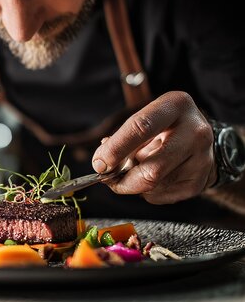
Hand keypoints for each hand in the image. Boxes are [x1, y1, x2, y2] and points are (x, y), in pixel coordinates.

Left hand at [92, 91, 217, 203]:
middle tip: (108, 178)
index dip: (116, 149)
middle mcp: (195, 132)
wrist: (199, 137)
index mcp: (175, 106)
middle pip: (152, 169)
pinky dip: (146, 190)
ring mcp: (201, 160)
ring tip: (137, 168)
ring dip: (134, 183)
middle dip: (123, 179)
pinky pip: (160, 195)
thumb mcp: (145, 118)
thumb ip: (122, 137)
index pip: (141, 127)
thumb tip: (102, 162)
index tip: (99, 164)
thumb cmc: (164, 125)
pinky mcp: (199, 182)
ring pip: (154, 186)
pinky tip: (153, 175)